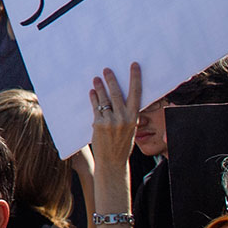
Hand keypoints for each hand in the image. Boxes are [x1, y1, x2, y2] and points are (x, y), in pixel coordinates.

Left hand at [89, 63, 142, 196]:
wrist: (112, 162)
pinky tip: (91, 92)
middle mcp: (123, 118)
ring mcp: (110, 121)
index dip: (135, 78)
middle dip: (112, 79)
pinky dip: (93, 98)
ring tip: (96, 78)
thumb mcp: (130, 129)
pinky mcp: (98, 124)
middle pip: (117, 93)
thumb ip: (127, 115)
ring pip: (105, 99)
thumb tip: (120, 98)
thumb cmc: (121, 144)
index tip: (134, 65)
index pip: (136, 93)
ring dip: (100, 87)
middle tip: (107, 69)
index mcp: (134, 118)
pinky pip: (95, 107)